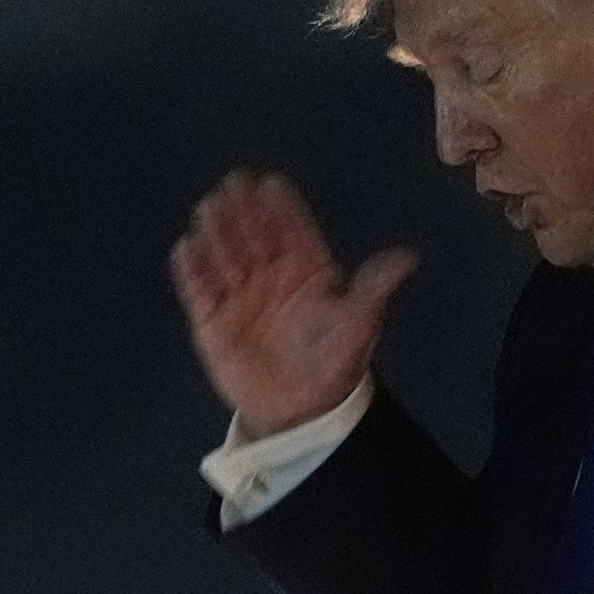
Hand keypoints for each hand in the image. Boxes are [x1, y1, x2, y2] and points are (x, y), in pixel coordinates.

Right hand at [169, 170, 417, 438]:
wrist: (302, 410)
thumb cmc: (333, 363)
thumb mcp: (358, 325)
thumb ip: (374, 288)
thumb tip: (408, 256)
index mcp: (307, 273)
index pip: (293, 233)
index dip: (282, 209)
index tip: (271, 183)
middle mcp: (271, 278)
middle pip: (255, 237)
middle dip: (245, 211)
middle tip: (234, 183)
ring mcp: (241, 299)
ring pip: (226, 257)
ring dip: (217, 232)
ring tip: (210, 207)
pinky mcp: (214, 323)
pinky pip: (201, 292)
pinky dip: (193, 271)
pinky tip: (186, 248)